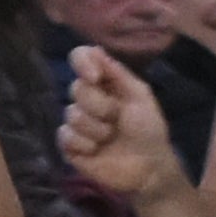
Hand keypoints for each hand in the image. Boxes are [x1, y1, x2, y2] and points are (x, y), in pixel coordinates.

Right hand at [58, 42, 175, 207]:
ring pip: (72, 114)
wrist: (149, 167)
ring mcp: (75, 122)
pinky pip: (66, 136)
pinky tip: (97, 151)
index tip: (95, 76)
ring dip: (98, 129)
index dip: (82, 63)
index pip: (80, 58)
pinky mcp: (69, 145)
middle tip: (118, 119)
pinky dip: (86, 144)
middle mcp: (85, 99)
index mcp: (103, 82)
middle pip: (77, 88)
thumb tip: (94, 49)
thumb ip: (118, 73)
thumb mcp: (140, 97)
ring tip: (111, 138)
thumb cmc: (148, 130)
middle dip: (101, 106)